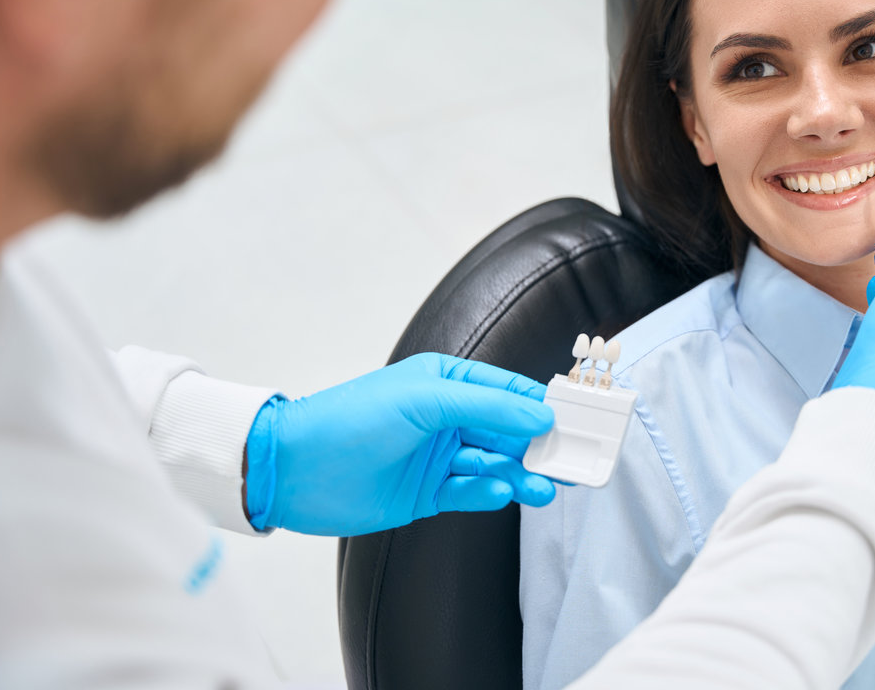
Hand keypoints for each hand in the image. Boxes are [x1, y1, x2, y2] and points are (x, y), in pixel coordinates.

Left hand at [245, 353, 556, 535]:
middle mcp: (446, 418)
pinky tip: (500, 493)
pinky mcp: (427, 493)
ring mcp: (438, 457)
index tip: (581, 420)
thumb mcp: (424, 401)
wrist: (294, 470)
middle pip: (509, 432)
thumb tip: (540, 416)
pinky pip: (471, 492)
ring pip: (495, 465)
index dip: (545, 405)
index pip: (509, 392)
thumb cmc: (350, 419)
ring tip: (544, 488)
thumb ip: (487, 408)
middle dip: (542, 447)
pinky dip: (488, 493)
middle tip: (575, 462)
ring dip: (521, 475)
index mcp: (447, 382)